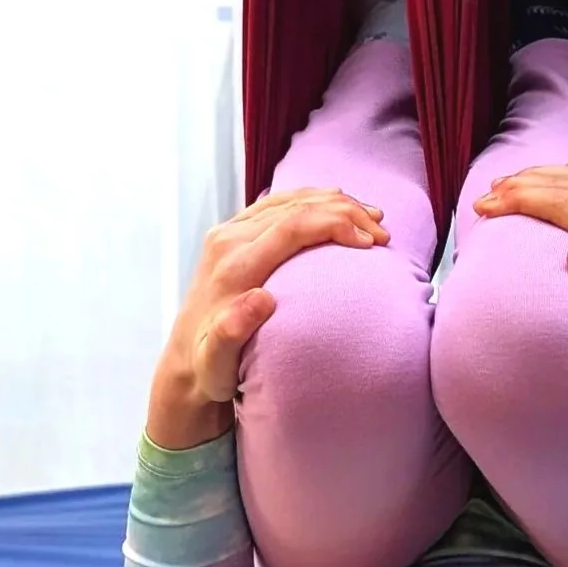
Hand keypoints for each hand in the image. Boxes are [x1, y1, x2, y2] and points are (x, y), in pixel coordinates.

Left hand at [147, 184, 387, 446]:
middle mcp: (228, 241)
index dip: (335, 225)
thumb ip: (232, 332)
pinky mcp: (232, 234)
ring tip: (372, 216)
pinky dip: (314, 202)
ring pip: (289, 199)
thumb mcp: (217, 362)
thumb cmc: (211, 367)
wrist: (185, 362)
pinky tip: (339, 208)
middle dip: (345, 211)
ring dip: (334, 203)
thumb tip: (262, 299)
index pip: (291, 227)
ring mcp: (229, 233)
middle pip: (295, 207)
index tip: (371, 242)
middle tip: (382, 230)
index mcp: (233, 267)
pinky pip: (278, 204)